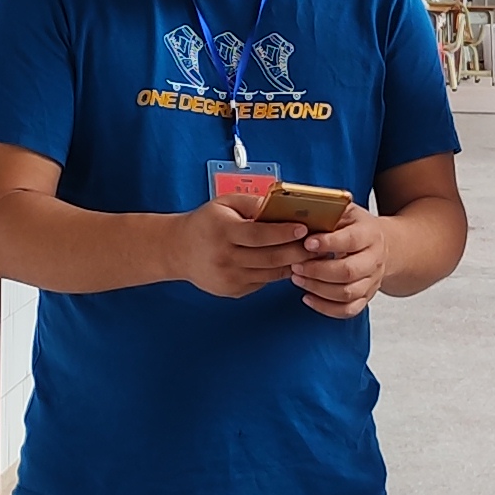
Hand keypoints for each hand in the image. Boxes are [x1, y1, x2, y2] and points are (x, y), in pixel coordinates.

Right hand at [167, 196, 314, 298]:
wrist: (178, 251)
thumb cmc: (205, 224)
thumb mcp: (224, 203)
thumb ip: (253, 203)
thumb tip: (282, 206)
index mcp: (222, 232)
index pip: (258, 235)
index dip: (284, 233)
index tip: (304, 229)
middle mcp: (225, 257)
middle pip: (270, 257)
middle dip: (298, 251)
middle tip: (317, 243)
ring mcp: (229, 278)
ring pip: (271, 273)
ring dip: (293, 264)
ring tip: (309, 253)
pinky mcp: (233, 291)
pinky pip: (264, 282)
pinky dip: (279, 272)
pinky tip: (289, 263)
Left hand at [291, 208, 390, 317]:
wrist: (385, 246)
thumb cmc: (358, 228)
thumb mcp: (348, 212)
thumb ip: (331, 209)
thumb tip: (306, 204)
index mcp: (369, 234)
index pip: (351, 240)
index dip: (328, 243)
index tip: (307, 242)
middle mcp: (374, 259)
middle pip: (348, 271)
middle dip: (318, 270)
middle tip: (296, 265)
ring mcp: (371, 281)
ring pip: (347, 293)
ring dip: (318, 288)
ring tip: (298, 279)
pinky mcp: (365, 297)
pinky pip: (347, 310)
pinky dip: (325, 307)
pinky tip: (308, 297)